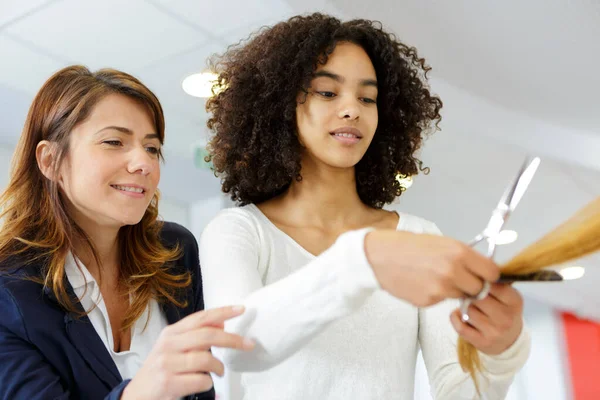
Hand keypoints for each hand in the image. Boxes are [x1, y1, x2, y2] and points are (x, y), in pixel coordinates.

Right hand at [122, 306, 254, 399]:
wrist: (135, 396)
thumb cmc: (159, 371)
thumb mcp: (174, 348)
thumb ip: (196, 335)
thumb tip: (221, 321)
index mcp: (171, 333)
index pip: (201, 317)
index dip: (223, 311)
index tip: (241, 309)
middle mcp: (168, 345)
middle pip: (208, 335)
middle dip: (233, 339)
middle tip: (248, 344)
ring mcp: (167, 364)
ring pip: (206, 359)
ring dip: (218, 368)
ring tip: (219, 372)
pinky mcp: (168, 383)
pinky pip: (201, 381)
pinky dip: (207, 384)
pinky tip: (202, 384)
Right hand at [364, 230, 499, 306]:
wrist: (380, 257)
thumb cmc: (409, 246)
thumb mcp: (441, 242)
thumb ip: (463, 256)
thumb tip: (482, 268)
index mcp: (459, 253)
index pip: (492, 272)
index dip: (488, 274)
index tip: (484, 274)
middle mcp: (453, 272)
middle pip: (479, 289)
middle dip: (473, 285)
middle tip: (460, 277)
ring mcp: (440, 290)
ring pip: (460, 296)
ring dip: (453, 289)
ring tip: (434, 276)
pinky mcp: (428, 302)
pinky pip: (442, 300)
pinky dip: (436, 294)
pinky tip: (422, 282)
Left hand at [450, 283, 523, 354]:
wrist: (509, 342)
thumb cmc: (504, 312)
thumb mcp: (507, 297)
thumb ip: (495, 283)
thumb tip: (476, 268)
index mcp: (514, 302)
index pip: (493, 286)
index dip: (481, 281)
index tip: (476, 281)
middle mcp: (506, 318)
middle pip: (478, 298)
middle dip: (470, 294)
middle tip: (469, 293)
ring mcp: (494, 332)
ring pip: (468, 310)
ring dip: (464, 306)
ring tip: (468, 306)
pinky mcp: (481, 342)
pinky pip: (460, 326)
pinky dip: (455, 317)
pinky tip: (459, 314)